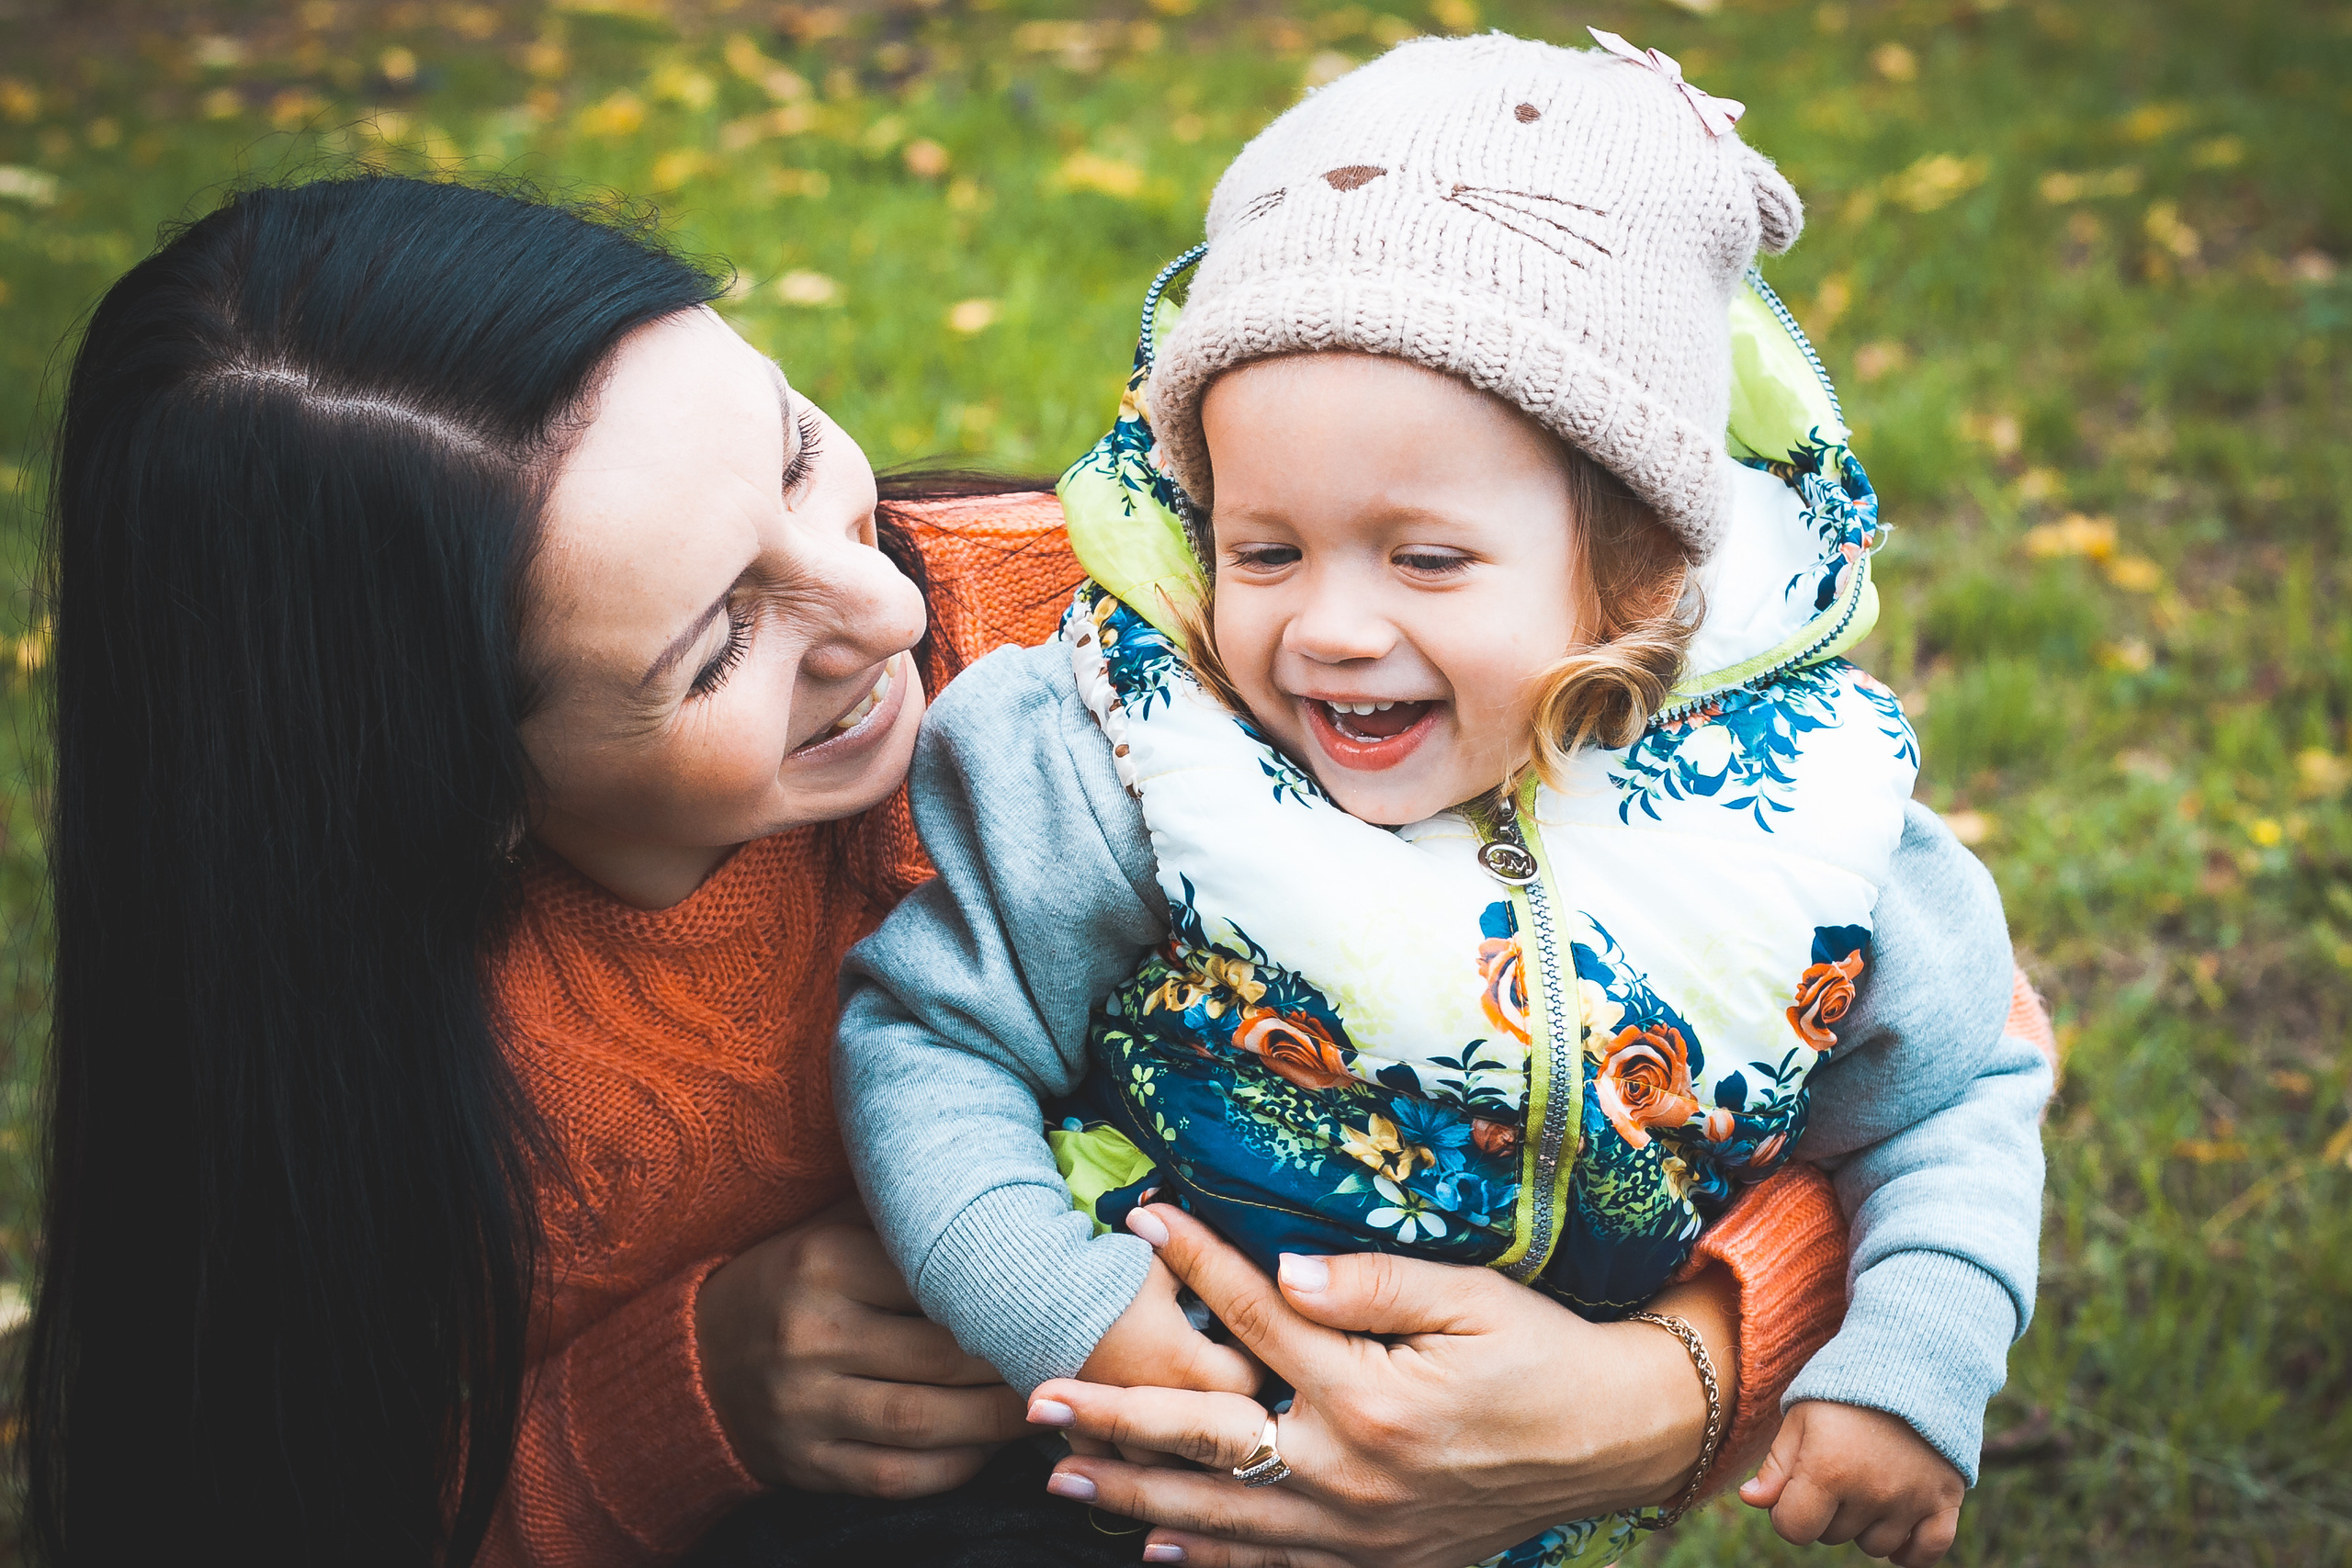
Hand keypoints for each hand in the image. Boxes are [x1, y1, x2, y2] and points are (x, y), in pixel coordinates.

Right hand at [693, 1199, 1029, 1497]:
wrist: (694, 1359)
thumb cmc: (789, 1282)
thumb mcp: (828, 1229)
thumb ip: (900, 1220)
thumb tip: (1006, 1200)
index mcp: (822, 1262)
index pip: (934, 1279)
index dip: (1001, 1292)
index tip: (1053, 1294)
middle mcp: (810, 1335)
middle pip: (941, 1355)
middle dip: (1012, 1359)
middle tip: (1068, 1354)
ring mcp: (804, 1407)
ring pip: (927, 1422)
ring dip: (998, 1419)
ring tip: (1046, 1402)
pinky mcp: (805, 1465)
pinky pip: (898, 1475)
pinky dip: (955, 1466)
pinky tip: (990, 1447)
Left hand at [1024, 1202, 1737, 1567]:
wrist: (1613, 1441)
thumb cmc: (1541, 1351)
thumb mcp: (1468, 1296)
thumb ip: (1369, 1283)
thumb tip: (1278, 1267)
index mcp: (1369, 1393)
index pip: (1254, 1315)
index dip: (1193, 1264)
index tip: (1134, 1223)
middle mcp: (1349, 1471)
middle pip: (1207, 1436)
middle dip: (1116, 1416)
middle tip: (1038, 1399)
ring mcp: (1357, 1530)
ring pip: (1222, 1515)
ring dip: (1135, 1492)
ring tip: (1063, 1473)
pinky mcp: (1375, 1562)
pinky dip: (1210, 1563)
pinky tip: (1154, 1548)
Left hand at [1740, 1401, 1964, 1566]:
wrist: (1912, 1360)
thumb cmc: (1845, 1388)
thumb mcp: (1801, 1416)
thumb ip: (1777, 1465)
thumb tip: (1752, 1501)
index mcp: (1828, 1470)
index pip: (1794, 1529)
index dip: (1787, 1513)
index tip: (1795, 1489)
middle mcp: (1872, 1492)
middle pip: (1833, 1536)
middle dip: (1826, 1511)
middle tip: (1838, 1468)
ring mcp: (1913, 1499)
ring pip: (1876, 1546)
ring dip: (1866, 1524)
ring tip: (1868, 1480)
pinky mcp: (1946, 1499)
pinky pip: (1928, 1550)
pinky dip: (1912, 1550)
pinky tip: (1898, 1530)